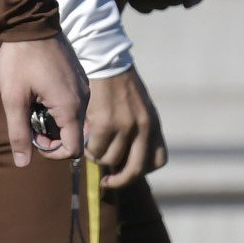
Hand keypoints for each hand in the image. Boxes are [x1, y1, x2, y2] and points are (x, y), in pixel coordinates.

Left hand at [0, 36, 86, 167]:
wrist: (31, 22)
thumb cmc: (20, 59)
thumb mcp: (13, 99)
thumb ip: (19, 133)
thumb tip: (22, 163)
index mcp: (69, 106)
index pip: (73, 149)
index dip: (52, 152)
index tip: (33, 138)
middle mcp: (83, 99)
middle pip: (73, 135)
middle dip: (50, 135)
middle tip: (27, 119)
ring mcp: (84, 87)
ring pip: (72, 119)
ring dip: (52, 120)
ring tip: (31, 102)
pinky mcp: (80, 78)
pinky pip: (73, 103)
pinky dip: (57, 106)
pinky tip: (39, 92)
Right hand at [83, 67, 163, 188]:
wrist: (103, 60)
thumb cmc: (117, 83)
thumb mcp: (137, 106)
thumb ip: (137, 129)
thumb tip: (124, 157)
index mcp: (153, 123)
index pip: (158, 160)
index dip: (142, 169)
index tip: (127, 170)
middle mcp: (143, 127)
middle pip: (136, 169)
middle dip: (120, 181)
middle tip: (107, 182)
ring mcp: (125, 126)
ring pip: (111, 160)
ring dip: (98, 157)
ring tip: (92, 144)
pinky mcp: (105, 124)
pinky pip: (95, 150)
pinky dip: (88, 148)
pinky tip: (85, 136)